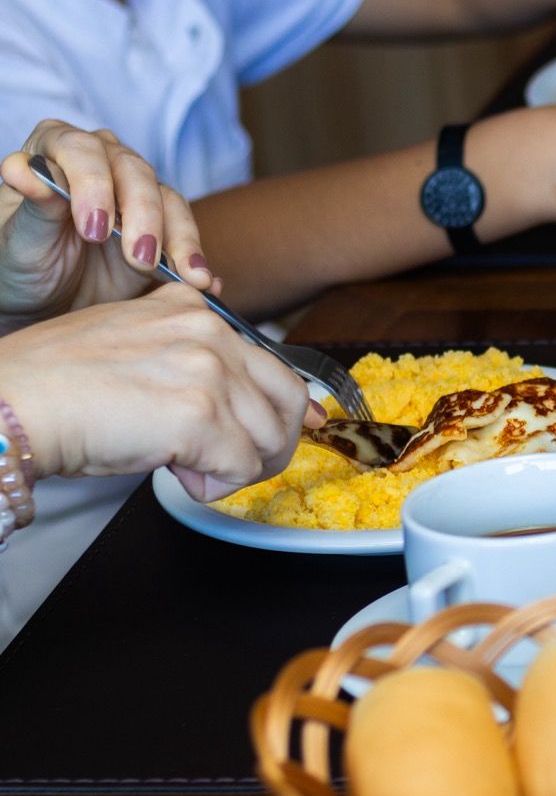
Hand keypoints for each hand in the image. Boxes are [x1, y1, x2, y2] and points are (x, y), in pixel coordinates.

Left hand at [0, 120, 213, 326]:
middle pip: (135, 172)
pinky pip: (188, 235)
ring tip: (187, 276)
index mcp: (56, 151)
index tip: (93, 230)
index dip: (93, 183)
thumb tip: (18, 168)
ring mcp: (136, 195)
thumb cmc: (18, 264)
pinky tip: (204, 281)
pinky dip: (197, 259)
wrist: (42, 303)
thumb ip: (33, 206)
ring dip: (180, 239)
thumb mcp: (18, 241)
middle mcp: (102, 165)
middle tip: (139, 258)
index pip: (82, 149)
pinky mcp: (163, 228)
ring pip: (170, 201)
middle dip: (143, 216)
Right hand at [0, 284, 320, 501]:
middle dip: (273, 441)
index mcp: (193, 308)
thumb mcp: (135, 344)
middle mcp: (209, 332)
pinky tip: (182, 478)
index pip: (272, 361)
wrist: (12, 403)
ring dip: (241, 467)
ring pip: (272, 437)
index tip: (276, 432)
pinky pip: (243, 467)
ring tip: (196, 470)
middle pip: (289, 397)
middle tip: (237, 465)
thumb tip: (242, 402)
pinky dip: (218, 486)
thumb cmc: (58, 386)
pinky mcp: (199, 417)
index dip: (278, 408)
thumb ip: (192, 359)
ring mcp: (208, 372)